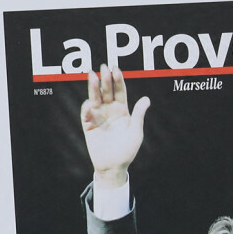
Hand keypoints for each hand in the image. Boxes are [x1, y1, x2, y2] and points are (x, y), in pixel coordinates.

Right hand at [80, 65, 149, 187]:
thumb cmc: (127, 151)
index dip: (118, 80)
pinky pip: (86, 113)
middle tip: (103, 67)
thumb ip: (138, 116)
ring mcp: (98, 116)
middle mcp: (109, 110)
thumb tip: (146, 99)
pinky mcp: (88, 125)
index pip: (120, 91)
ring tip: (92, 75)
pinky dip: (87, 107)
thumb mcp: (136, 133)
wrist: (112, 167)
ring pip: (95, 98)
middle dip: (105, 79)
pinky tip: (90, 102)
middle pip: (107, 91)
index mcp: (122, 110)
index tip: (116, 70)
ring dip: (93, 87)